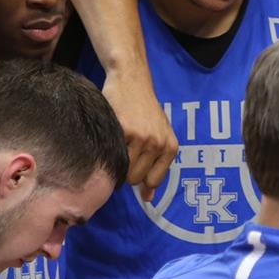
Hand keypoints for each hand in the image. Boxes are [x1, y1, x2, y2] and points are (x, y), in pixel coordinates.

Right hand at [106, 68, 177, 192]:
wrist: (131, 80)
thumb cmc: (145, 110)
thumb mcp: (159, 136)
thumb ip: (156, 166)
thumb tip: (148, 199)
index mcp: (170, 147)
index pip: (154, 181)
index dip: (140, 179)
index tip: (132, 169)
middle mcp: (158, 144)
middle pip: (136, 179)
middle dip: (127, 171)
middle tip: (122, 153)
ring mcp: (141, 137)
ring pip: (124, 170)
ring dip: (116, 163)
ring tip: (116, 145)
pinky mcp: (124, 130)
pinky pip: (113, 155)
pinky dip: (108, 151)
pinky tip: (109, 137)